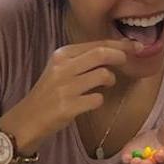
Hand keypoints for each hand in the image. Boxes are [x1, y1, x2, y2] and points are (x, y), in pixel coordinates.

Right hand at [1, 40, 130, 153]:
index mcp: (61, 55)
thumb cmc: (49, 93)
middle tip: (127, 61)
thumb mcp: (60, 69)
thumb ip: (82, 60)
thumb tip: (114, 51)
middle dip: (120, 56)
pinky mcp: (69, 106)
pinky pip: (97, 99)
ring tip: (104, 85)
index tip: (135, 46)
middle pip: (101, 54)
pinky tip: (89, 102)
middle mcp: (62, 68)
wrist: (27, 119)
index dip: (119, 44)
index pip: (96, 44)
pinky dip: (98, 101)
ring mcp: (65, 87)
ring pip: (103, 75)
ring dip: (110, 80)